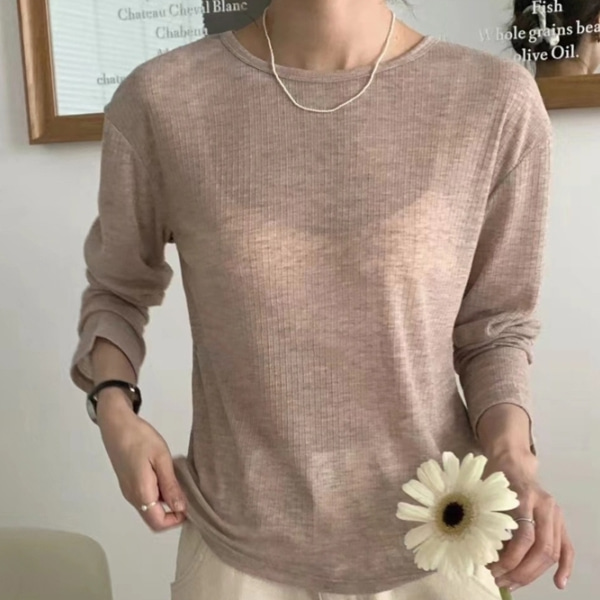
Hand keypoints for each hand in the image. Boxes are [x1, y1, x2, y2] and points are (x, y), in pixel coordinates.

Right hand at [97, 390, 186, 531]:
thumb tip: (180, 508)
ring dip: (165, 502)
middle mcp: (132, 497)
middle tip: (187, 493)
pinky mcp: (128, 483)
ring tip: (178, 481)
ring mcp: (128, 491)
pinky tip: (166, 475)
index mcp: (141, 493)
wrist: (116, 425)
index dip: (176, 520)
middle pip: (153, 519)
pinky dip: (158, 494)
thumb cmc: (140, 438)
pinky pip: (145, 498)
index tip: (190, 505)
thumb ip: (170, 485)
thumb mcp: (161, 458)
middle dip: (172, 513)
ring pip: (149, 508)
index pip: (158, 523)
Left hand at [484, 451, 573, 592]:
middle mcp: (544, 505)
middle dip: (520, 571)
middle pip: (541, 548)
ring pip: (552, 552)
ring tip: (512, 584)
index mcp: (524, 496)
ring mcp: (556, 514)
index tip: (491, 569)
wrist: (512, 463)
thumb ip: (486, 517)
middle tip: (500, 581)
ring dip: (533, 574)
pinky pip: (568, 548)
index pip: (524, 536)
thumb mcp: (487, 492)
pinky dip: (565, 567)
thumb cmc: (495, 478)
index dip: (510, 558)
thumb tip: (481, 553)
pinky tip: (558, 583)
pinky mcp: (560, 522)